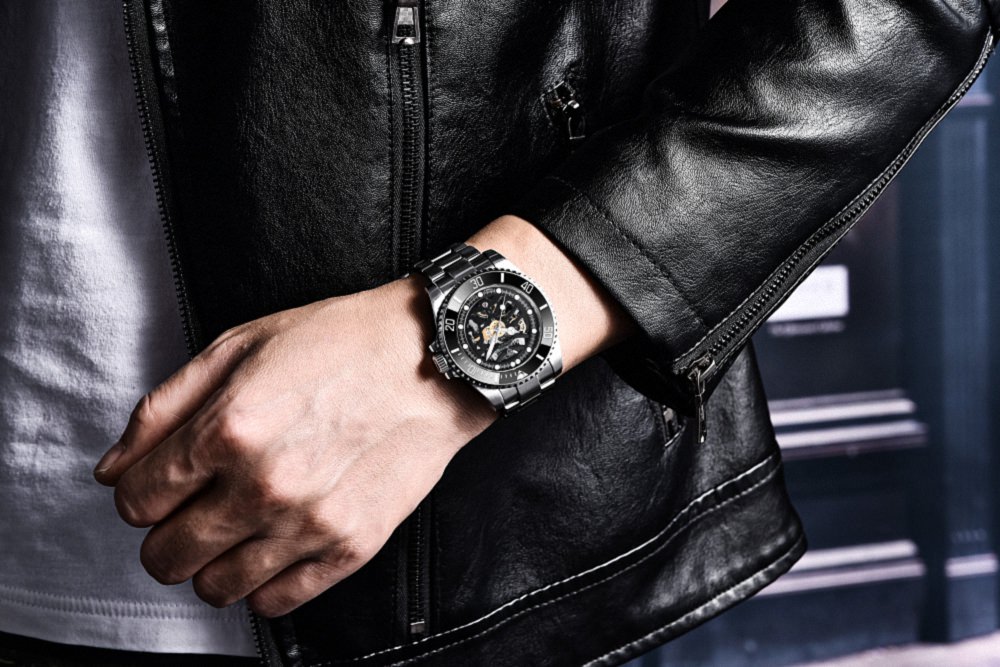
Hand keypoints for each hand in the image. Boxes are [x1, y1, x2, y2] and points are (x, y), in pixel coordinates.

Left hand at [93, 276, 495, 616]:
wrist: (432, 361)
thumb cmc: (338, 343)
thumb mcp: (237, 346)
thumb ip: (163, 408)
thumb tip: (114, 469)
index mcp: (227, 429)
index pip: (135, 501)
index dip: (137, 493)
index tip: (159, 484)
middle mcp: (262, 486)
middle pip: (165, 556)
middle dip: (164, 535)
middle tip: (191, 509)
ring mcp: (308, 524)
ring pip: (214, 589)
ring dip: (210, 564)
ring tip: (234, 529)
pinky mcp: (349, 548)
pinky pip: (274, 603)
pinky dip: (260, 584)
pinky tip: (271, 547)